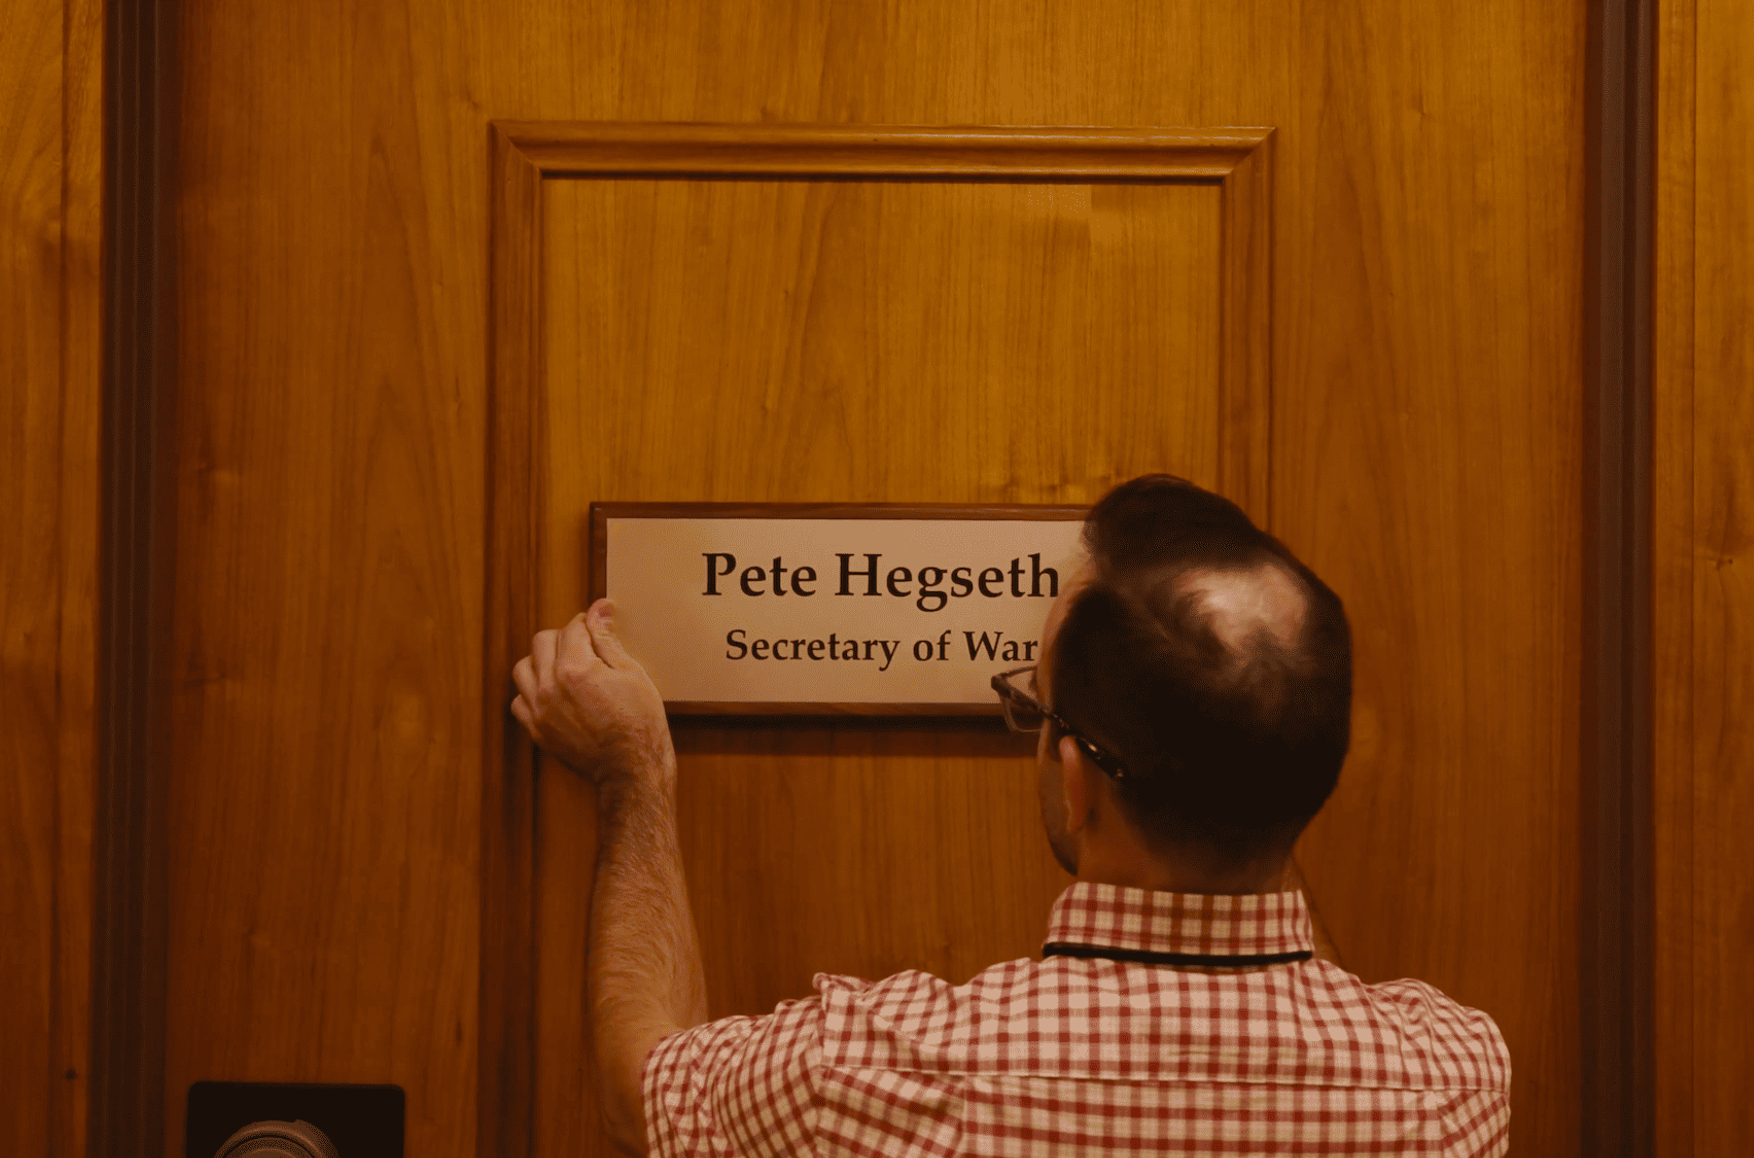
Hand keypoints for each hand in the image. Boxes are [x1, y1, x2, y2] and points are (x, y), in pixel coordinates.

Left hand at [510, 599, 672, 786]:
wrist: (631, 770)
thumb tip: (598, 610)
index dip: (588, 621)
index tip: (598, 623)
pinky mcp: (537, 731)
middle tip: (585, 646)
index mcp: (575, 669)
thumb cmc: (640, 723)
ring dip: (541, 661)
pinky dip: (530, 692)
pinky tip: (552, 694)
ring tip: (564, 668)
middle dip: (564, 637)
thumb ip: (607, 640)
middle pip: (543, 641)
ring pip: (523, 668)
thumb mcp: (632, 674)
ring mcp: (539, 711)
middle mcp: (549, 687)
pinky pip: (518, 700)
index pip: (572, 628)